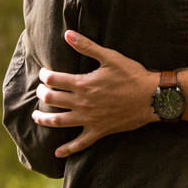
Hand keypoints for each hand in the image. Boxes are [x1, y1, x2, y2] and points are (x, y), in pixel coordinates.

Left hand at [34, 30, 158, 156]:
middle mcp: (82, 103)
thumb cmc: (132, 75)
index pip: (54, 80)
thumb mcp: (109, 57)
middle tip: (40, 91)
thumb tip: (67, 34)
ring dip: (44, 119)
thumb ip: (86, 46)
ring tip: (36, 117)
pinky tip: (57, 153)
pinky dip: (68, 149)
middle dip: (42, 94)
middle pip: (51, 100)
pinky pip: (80, 143)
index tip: (43, 74)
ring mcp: (89, 119)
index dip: (45, 76)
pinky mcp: (98, 131)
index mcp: (83, 84)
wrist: (151, 98)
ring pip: (58, 121)